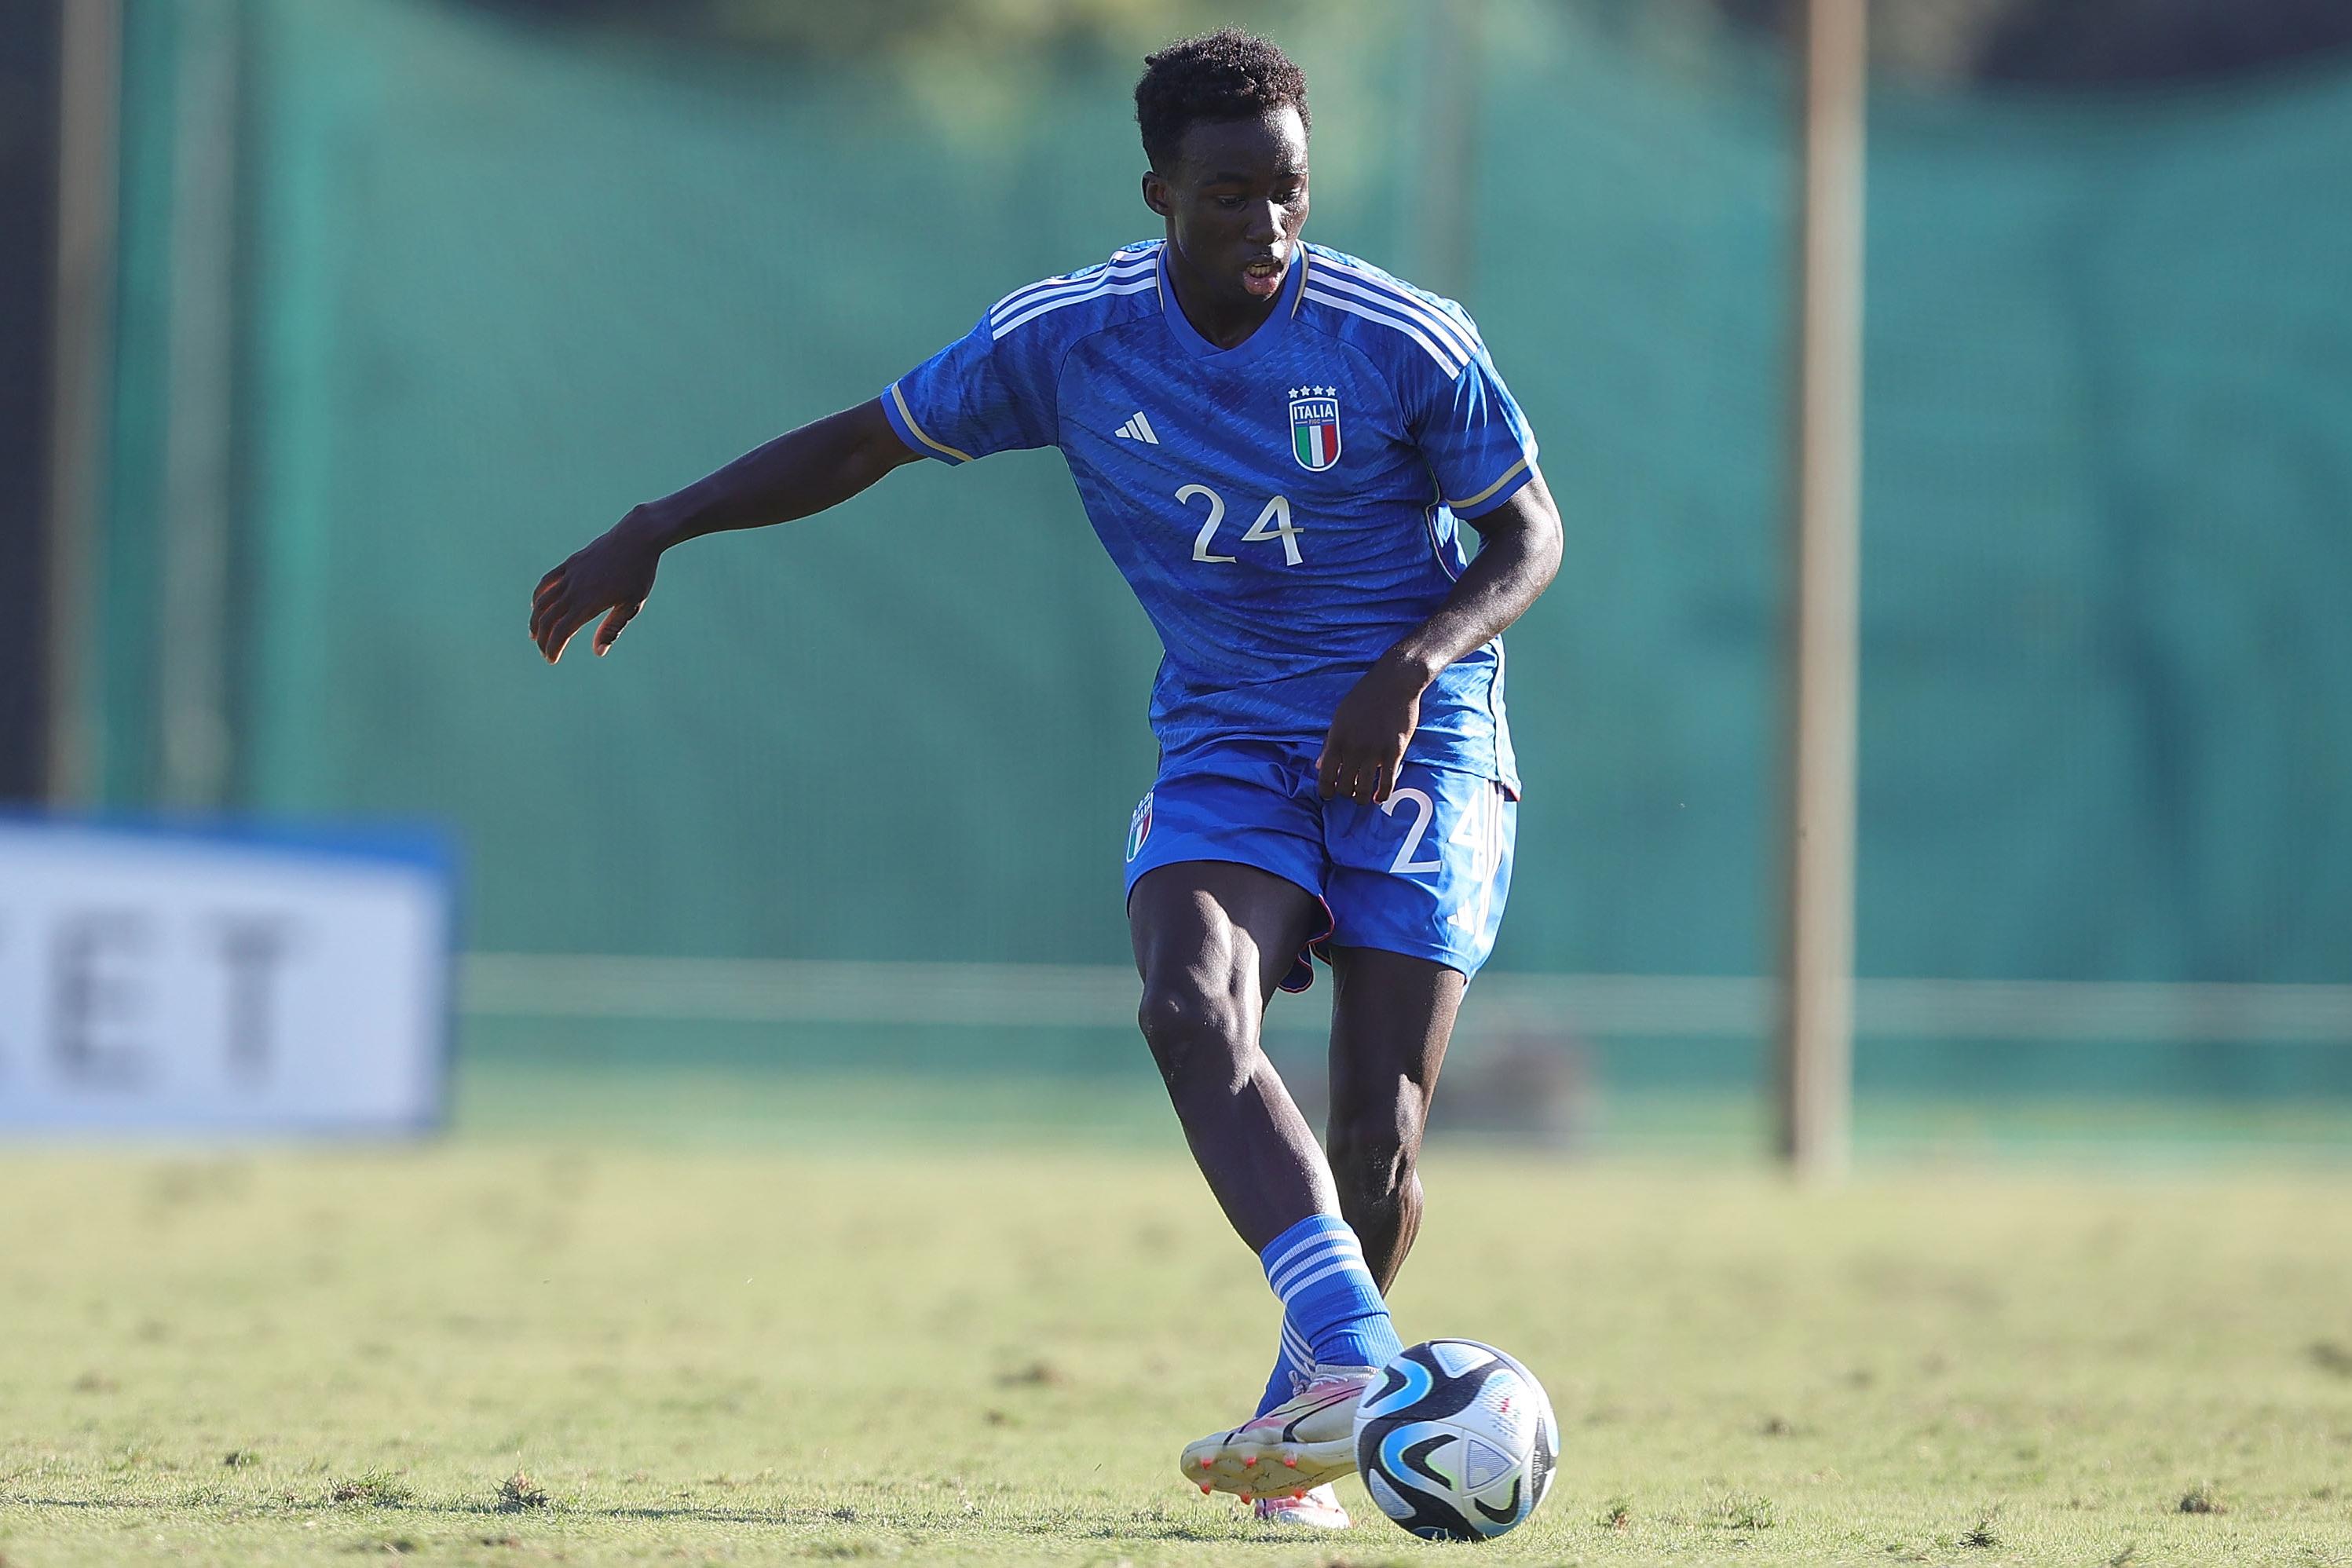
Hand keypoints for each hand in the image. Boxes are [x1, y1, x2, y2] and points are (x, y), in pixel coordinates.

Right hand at [529, 508, 665, 662]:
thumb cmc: (639, 573)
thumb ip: (612, 628)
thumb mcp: (631, 604)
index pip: (562, 631)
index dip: (553, 647)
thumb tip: (598, 652)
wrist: (636, 538)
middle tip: (544, 650)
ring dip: (535, 619)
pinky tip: (538, 605)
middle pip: (547, 618)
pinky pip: (547, 581)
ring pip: (542, 600)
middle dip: (542, 637)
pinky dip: (539, 595)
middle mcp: (574, 589)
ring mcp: (570, 574)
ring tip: (534, 633)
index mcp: (589, 602)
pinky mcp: (570, 563)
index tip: (552, 659)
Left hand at [1315, 654, 1430, 803]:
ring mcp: (1374, 752)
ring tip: (1363, 797)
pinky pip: (1387, 783)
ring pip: (1363, 790)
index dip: (1326, 791)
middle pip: (1344, 787)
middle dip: (1346, 793)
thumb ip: (1329, 743)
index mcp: (1336, 740)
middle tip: (1350, 791)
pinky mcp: (1394, 752)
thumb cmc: (1364, 698)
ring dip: (1361, 798)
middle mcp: (1353, 749)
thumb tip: (1319, 766)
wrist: (1393, 683)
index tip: (1330, 794)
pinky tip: (1379, 796)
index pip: (1325, 777)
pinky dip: (1382, 795)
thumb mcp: (1340, 717)